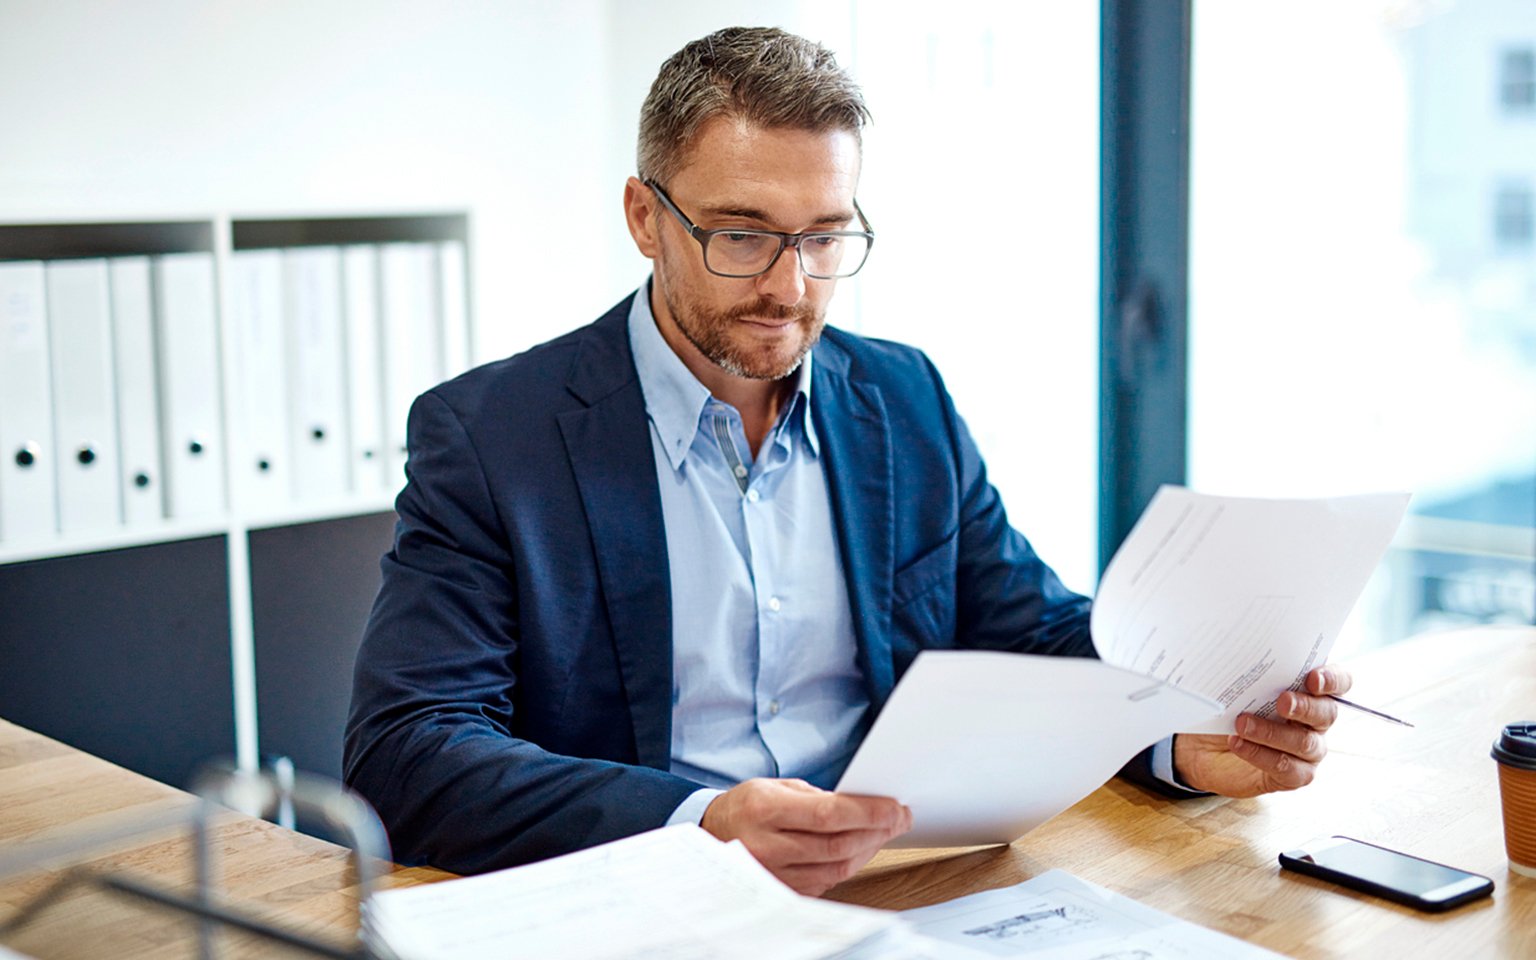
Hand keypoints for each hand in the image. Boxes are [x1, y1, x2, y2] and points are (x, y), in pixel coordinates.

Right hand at [700, 778, 911, 895]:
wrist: (711, 835)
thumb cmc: (747, 807)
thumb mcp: (775, 787)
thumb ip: (815, 798)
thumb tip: (862, 806)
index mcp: (765, 810)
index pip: (828, 814)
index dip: (867, 813)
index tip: (895, 807)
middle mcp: (767, 845)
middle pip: (837, 844)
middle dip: (877, 831)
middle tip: (899, 818)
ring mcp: (774, 873)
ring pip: (837, 867)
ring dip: (868, 849)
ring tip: (885, 832)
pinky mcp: (782, 890)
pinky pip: (827, 880)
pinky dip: (849, 864)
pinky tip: (860, 848)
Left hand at [1173, 665, 1352, 797]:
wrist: (1204, 747)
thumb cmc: (1230, 709)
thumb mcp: (1239, 688)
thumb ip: (1253, 674)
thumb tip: (1243, 658)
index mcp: (1311, 693)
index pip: (1339, 683)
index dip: (1332, 680)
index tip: (1313, 678)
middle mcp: (1316, 722)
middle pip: (1326, 713)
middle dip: (1305, 706)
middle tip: (1283, 701)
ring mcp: (1308, 751)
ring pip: (1304, 742)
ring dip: (1272, 732)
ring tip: (1242, 723)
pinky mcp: (1293, 776)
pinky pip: (1286, 767)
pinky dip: (1259, 754)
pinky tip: (1238, 743)